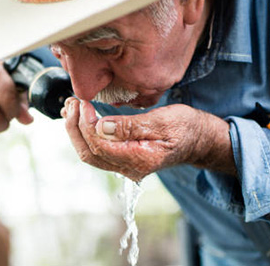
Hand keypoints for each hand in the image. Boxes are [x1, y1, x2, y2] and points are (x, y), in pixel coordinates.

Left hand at [61, 98, 234, 180]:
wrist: (199, 139)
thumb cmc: (184, 127)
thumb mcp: (161, 121)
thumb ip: (130, 126)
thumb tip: (101, 127)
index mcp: (140, 160)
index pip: (100, 146)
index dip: (86, 124)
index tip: (83, 102)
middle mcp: (129, 168)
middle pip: (90, 153)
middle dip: (75, 127)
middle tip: (71, 103)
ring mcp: (125, 166)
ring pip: (90, 153)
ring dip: (76, 130)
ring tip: (71, 107)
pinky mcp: (123, 158)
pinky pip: (97, 150)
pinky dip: (85, 133)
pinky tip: (81, 117)